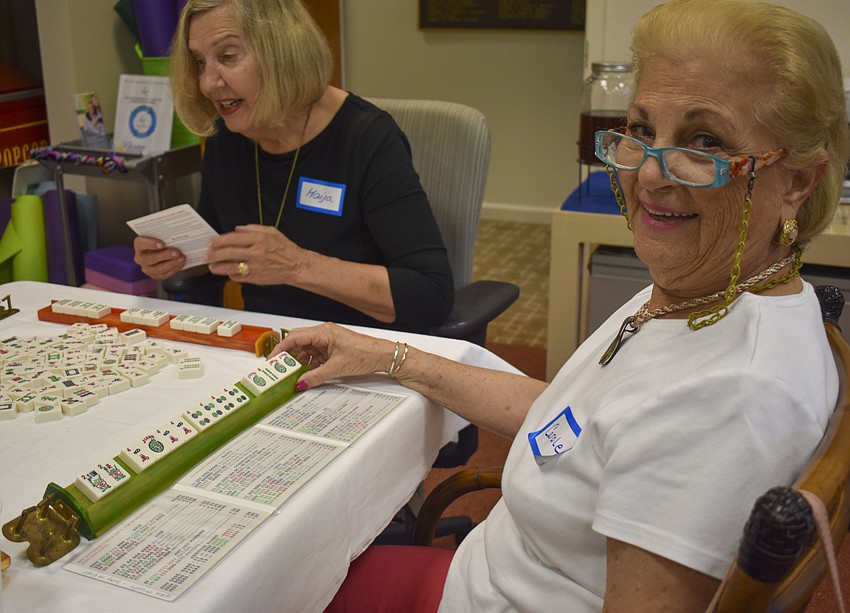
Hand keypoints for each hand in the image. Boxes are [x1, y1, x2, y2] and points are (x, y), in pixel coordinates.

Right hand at [133, 236, 186, 279]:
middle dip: (165, 255)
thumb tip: (175, 225)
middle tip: (177, 252)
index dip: (151, 244)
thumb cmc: (164, 238)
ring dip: (171, 264)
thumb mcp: (163, 233)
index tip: (162, 244)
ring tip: (181, 258)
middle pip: (150, 258)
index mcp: (139, 244)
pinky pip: (164, 275)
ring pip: (157, 269)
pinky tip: (181, 263)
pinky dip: (174, 269)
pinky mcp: (155, 275)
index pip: (141, 243)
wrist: (168, 249)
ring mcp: (147, 268)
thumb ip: (165, 231)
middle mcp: (140, 257)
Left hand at [205, 224, 305, 284]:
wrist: (296, 266)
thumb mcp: (271, 232)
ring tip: (212, 266)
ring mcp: (255, 267)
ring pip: (230, 267)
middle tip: (207, 254)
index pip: (232, 238)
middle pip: (227, 253)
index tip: (211, 242)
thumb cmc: (285, 249)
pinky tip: (229, 272)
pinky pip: (238, 277)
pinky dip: (231, 275)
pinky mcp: (255, 278)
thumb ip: (252, 229)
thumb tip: (237, 229)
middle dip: (213, 254)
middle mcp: (255, 253)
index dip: (218, 240)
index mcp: (259, 239)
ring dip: (217, 267)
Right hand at [271, 323, 394, 390]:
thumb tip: (300, 383)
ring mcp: (328, 341)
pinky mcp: (332, 348)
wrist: (383, 356)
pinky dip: (310, 364)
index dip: (280, 349)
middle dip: (288, 357)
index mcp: (323, 332)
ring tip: (294, 375)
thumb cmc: (365, 354)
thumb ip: (315, 376)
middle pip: (298, 342)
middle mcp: (323, 333)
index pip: (294, 337)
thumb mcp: (336, 368)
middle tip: (280, 370)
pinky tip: (308, 374)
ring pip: (306, 350)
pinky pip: (315, 355)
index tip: (272, 361)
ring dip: (300, 362)